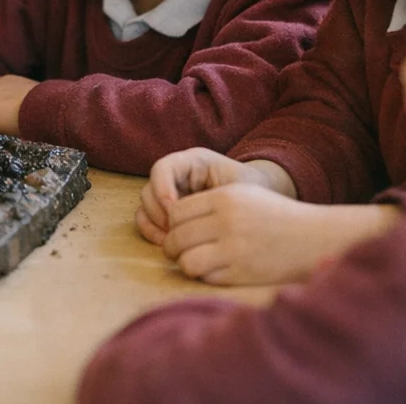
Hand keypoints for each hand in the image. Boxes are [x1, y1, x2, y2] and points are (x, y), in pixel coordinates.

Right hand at [136, 149, 283, 243]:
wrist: (259, 201)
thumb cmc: (252, 190)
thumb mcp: (239, 188)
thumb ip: (215, 196)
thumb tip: (187, 213)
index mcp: (192, 162)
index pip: (163, 168)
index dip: (161, 188)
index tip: (174, 209)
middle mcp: (176, 176)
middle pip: (149, 189)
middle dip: (159, 212)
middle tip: (176, 230)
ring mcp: (169, 194)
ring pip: (145, 206)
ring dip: (155, 224)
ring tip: (174, 239)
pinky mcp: (167, 212)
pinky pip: (147, 221)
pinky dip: (153, 232)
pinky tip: (168, 243)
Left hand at [161, 188, 399, 285]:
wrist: (312, 238)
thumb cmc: (273, 216)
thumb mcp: (242, 195)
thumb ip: (208, 204)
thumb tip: (171, 218)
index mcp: (224, 198)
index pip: (176, 212)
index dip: (172, 224)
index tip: (179, 230)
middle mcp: (226, 221)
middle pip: (176, 236)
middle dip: (172, 246)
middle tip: (179, 250)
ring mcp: (234, 248)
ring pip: (186, 260)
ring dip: (186, 263)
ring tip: (194, 262)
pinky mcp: (242, 273)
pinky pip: (205, 277)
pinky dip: (205, 276)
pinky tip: (215, 270)